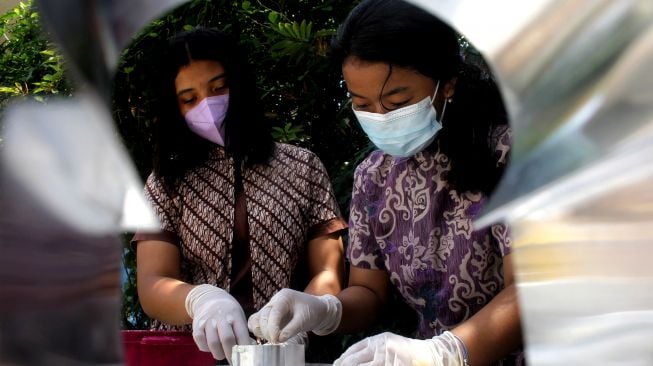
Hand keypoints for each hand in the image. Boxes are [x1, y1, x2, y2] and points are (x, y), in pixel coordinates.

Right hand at [185, 284, 251, 363]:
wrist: (209, 298)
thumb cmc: (228, 312)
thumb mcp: (239, 317)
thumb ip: (243, 333)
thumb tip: (250, 350)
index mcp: (235, 315)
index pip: (241, 334)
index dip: (244, 348)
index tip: (246, 358)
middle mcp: (221, 316)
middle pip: (227, 339)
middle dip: (231, 354)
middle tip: (234, 360)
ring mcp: (208, 320)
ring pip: (213, 342)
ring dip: (218, 353)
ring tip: (222, 354)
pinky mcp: (197, 325)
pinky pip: (200, 341)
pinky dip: (205, 348)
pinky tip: (210, 347)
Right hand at [247, 288, 341, 342]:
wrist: (318, 310)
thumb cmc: (312, 311)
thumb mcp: (304, 320)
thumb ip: (291, 329)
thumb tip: (278, 339)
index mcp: (284, 297)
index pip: (273, 313)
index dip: (272, 328)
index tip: (276, 340)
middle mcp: (274, 301)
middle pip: (262, 316)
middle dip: (267, 331)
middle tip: (275, 342)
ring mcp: (270, 308)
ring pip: (256, 319)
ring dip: (261, 331)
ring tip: (272, 339)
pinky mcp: (269, 316)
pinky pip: (257, 322)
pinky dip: (259, 331)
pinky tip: (267, 337)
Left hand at [333, 331, 467, 365]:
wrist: (430, 355)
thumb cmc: (406, 350)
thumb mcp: (387, 343)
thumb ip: (371, 349)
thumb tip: (347, 360)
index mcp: (378, 340)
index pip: (354, 350)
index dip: (342, 359)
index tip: (336, 364)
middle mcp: (381, 348)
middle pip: (354, 361)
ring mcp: (387, 360)